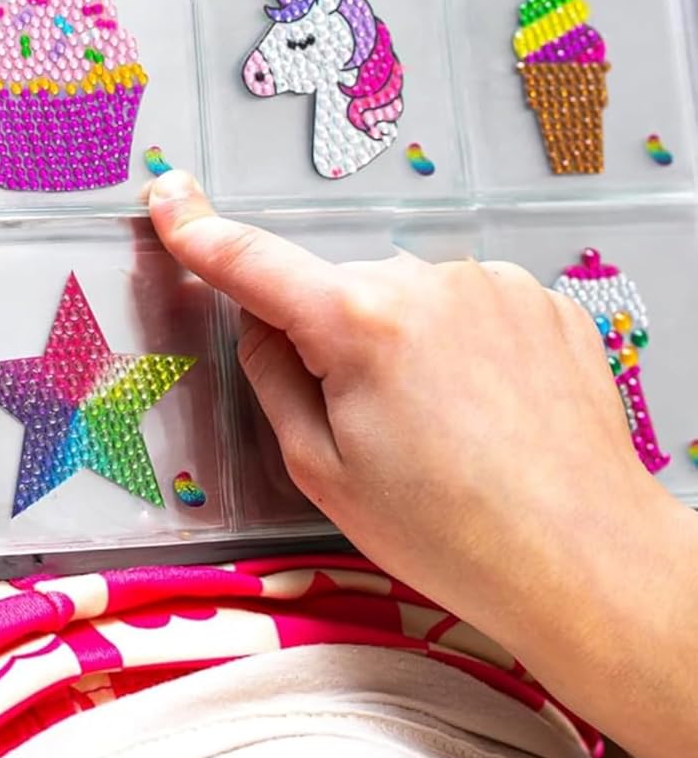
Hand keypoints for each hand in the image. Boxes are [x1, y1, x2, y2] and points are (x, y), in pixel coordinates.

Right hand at [146, 168, 697, 757]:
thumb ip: (273, 377)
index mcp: (357, 323)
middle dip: (334, 342)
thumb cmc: (453, 534)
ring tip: (446, 430)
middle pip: (339, 293)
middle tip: (375, 430)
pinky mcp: (541, 299)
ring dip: (403, 344)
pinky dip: (459, 347)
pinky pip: (466, 306)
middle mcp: (425, 281)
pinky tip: (485, 411)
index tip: (168, 193)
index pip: (250, 260)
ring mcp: (491, 284)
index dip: (196, 226)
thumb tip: (263, 326)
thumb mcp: (321, 470)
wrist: (588, 564)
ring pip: (405, 299)